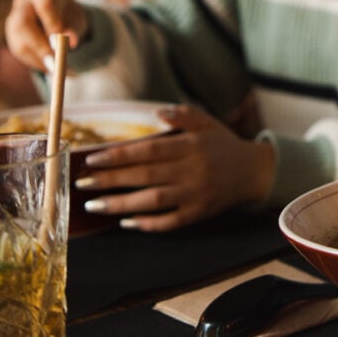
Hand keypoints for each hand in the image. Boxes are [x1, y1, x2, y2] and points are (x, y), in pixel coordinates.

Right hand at [4, 0, 86, 71]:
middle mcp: (22, 4)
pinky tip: (50, 68)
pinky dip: (36, 63)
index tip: (60, 40)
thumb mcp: (75, 19)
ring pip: (20, 42)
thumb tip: (71, 41)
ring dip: (39, 59)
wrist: (58, 19)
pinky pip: (21, 52)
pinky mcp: (11, 37)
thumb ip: (73, 28)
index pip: (44, 4)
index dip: (52, 23)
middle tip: (55, 64)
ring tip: (59, 70)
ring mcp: (13, 21)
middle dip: (40, 46)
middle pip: (23, 25)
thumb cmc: (68, 16)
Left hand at [75, 105, 275, 231]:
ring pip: (153, 201)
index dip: (119, 155)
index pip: (148, 150)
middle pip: (145, 176)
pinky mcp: (199, 213)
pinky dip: (148, 224)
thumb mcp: (206, 122)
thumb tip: (156, 112)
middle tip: (83, 183)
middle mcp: (192, 170)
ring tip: (94, 205)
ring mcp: (195, 194)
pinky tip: (126, 221)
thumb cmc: (223, 144)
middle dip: (110, 180)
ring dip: (121, 204)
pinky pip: (170, 222)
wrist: (254, 171)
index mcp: (191, 145)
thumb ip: (182, 115)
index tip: (92, 159)